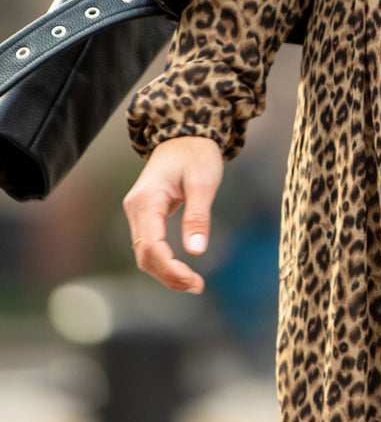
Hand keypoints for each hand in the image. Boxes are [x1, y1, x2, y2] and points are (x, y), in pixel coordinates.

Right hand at [122, 135, 224, 293]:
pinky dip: (164, 261)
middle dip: (168, 275)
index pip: (150, 246)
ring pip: (144, 253)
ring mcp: (138, 212)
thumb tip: (196, 250)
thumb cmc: (196, 154)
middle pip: (144, 255)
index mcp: (147, 200)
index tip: (193, 280)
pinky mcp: (146, 215)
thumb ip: (198, 215)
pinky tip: (182, 269)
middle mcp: (136, 208)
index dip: (169, 268)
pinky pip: (149, 245)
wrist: (184, 135)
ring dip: (165, 271)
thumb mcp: (203, 181)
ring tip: (193, 283)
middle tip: (197, 286)